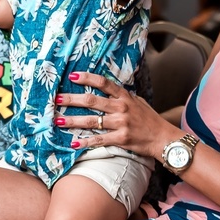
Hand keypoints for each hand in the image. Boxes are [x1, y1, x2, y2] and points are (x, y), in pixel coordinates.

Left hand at [56, 71, 178, 159]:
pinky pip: (99, 140)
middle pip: (92, 101)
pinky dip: (85, 142)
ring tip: (58, 121)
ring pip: (92, 121)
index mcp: (125, 96)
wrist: (163, 138)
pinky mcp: (121, 138)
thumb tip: (107, 89)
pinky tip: (74, 143)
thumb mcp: (138, 102)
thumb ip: (122, 96)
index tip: (72, 76)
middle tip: (57, 99)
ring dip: (73, 121)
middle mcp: (122, 107)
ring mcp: (121, 123)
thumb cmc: (149, 119)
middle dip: (72, 100)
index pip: (103, 83)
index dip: (87, 78)